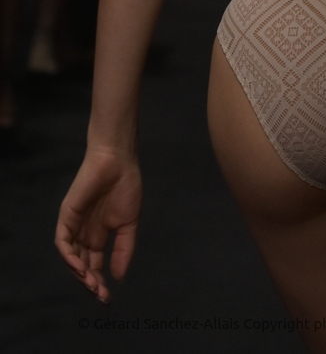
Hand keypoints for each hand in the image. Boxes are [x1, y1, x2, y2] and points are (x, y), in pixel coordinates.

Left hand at [55, 148, 141, 303]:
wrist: (118, 162)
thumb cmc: (126, 186)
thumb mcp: (129, 223)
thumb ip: (124, 249)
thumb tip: (118, 277)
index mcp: (99, 235)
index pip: (95, 264)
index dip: (99, 281)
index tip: (107, 297)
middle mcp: (84, 233)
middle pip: (82, 264)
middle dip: (89, 281)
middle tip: (99, 293)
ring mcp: (74, 225)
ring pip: (71, 256)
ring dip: (79, 272)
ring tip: (91, 282)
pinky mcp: (66, 215)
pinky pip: (62, 241)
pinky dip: (68, 256)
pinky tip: (79, 266)